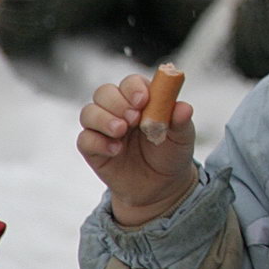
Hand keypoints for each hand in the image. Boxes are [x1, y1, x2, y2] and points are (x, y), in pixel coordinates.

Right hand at [76, 73, 197, 226]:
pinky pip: (84, 139)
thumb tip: (184, 108)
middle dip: (116, 102)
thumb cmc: (171, 153)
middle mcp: (120, 110)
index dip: (133, 88)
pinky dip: (97, 142)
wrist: (161, 186)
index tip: (143, 100)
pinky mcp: (93, 149)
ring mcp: (104, 129)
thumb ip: (181, 121)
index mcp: (142, 100)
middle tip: (133, 119)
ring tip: (121, 131)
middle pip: (104, 93)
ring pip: (89, 112)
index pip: (130, 83)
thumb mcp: (182, 137)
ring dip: (103, 119)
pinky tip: (116, 150)